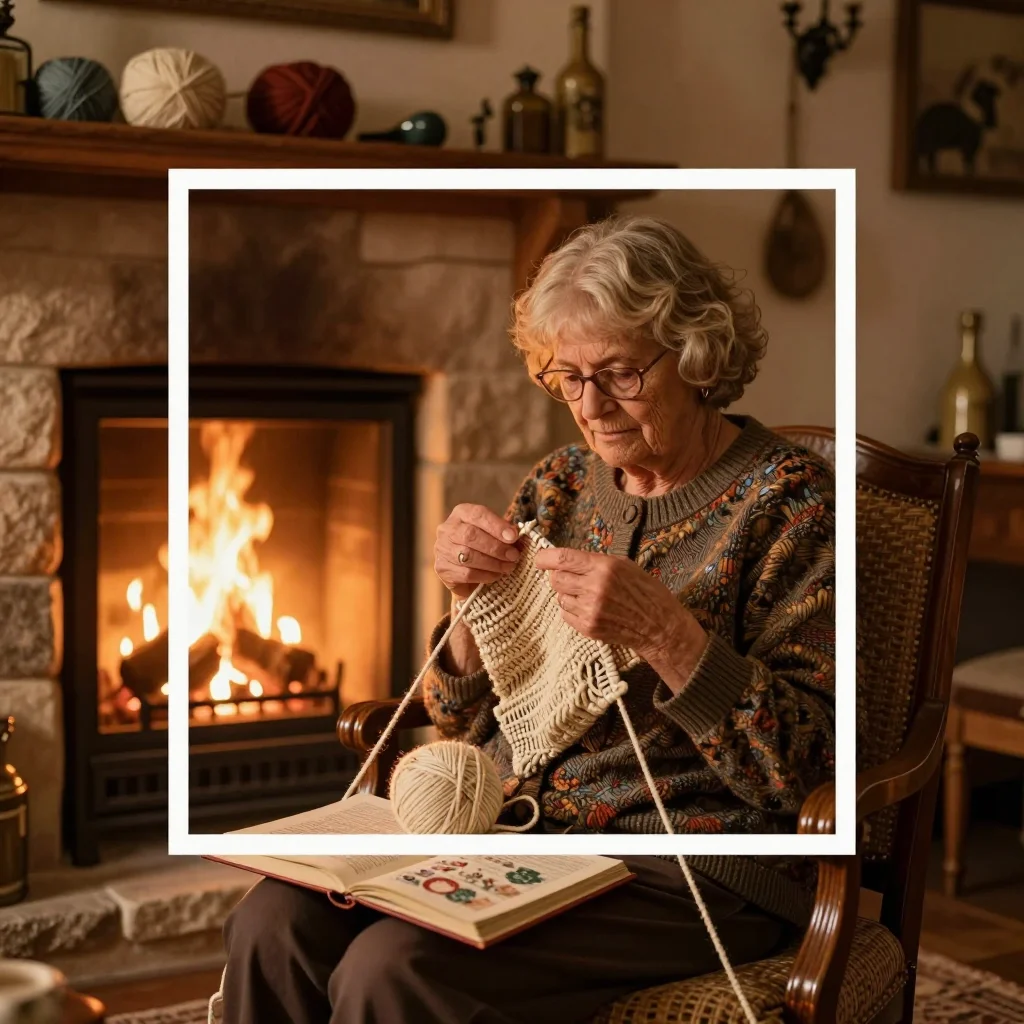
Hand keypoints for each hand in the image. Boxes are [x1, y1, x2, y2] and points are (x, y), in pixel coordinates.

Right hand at [434, 504, 520, 600]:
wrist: (467, 572)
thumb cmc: (484, 547)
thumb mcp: (496, 534)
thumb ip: (506, 533)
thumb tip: (518, 537)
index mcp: (461, 513)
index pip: (478, 514)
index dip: (497, 525)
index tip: (513, 537)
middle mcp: (447, 529)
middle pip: (470, 535)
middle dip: (496, 547)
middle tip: (514, 556)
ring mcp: (442, 549)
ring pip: (468, 556)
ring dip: (493, 563)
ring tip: (508, 567)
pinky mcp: (442, 568)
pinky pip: (466, 573)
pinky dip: (485, 575)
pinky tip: (496, 575)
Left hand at [533, 547, 708, 691]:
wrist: (659, 625)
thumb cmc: (644, 591)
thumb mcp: (623, 565)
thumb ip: (593, 562)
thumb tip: (565, 560)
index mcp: (603, 567)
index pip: (562, 558)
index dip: (545, 558)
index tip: (540, 558)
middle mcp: (594, 588)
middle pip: (556, 579)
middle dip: (560, 577)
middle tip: (574, 578)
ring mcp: (589, 610)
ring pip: (560, 597)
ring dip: (569, 595)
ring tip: (589, 596)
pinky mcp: (587, 627)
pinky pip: (566, 614)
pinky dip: (573, 610)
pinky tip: (592, 609)